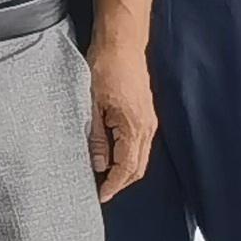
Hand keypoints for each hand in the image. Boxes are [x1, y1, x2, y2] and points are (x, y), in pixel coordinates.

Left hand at [87, 39, 157, 198]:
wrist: (121, 44)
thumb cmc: (104, 68)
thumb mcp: (91, 104)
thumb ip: (96, 137)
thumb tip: (98, 164)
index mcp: (134, 127)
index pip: (127, 167)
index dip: (114, 185)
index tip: (100, 196)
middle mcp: (147, 127)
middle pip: (138, 167)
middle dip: (121, 182)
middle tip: (101, 191)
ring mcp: (149, 121)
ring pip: (140, 156)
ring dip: (124, 170)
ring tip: (103, 178)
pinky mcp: (145, 114)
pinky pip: (140, 144)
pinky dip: (128, 156)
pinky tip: (111, 156)